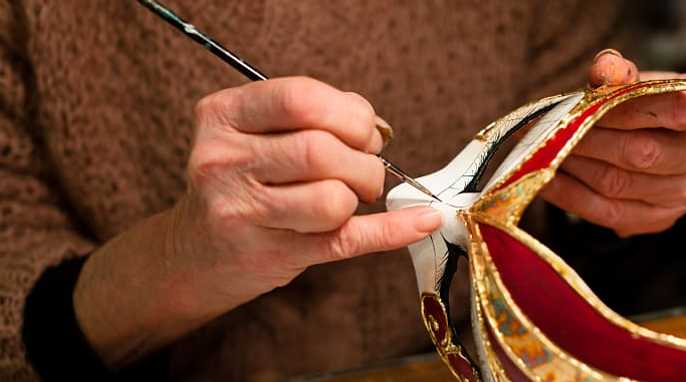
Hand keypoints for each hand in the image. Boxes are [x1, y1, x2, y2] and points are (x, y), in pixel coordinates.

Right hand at [74, 77, 441, 365]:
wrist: (191, 252)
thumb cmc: (240, 181)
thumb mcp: (253, 133)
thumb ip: (311, 116)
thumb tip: (376, 127)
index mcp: (222, 116)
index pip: (300, 98)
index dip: (349, 113)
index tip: (363, 130)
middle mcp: (223, 162)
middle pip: (321, 150)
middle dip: (363, 159)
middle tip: (366, 168)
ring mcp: (241, 214)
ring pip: (332, 200)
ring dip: (361, 196)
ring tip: (353, 195)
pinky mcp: (269, 256)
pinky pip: (346, 241)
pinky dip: (393, 230)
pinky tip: (421, 221)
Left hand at [542, 50, 685, 235]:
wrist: (651, 137)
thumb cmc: (641, 101)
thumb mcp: (634, 77)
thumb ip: (618, 70)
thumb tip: (605, 71)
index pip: (679, 110)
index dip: (629, 108)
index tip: (590, 102)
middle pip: (640, 153)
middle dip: (588, 140)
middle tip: (552, 130)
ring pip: (618, 184)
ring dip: (574, 167)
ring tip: (544, 151)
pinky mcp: (660, 220)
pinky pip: (607, 212)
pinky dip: (570, 196)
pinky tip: (546, 179)